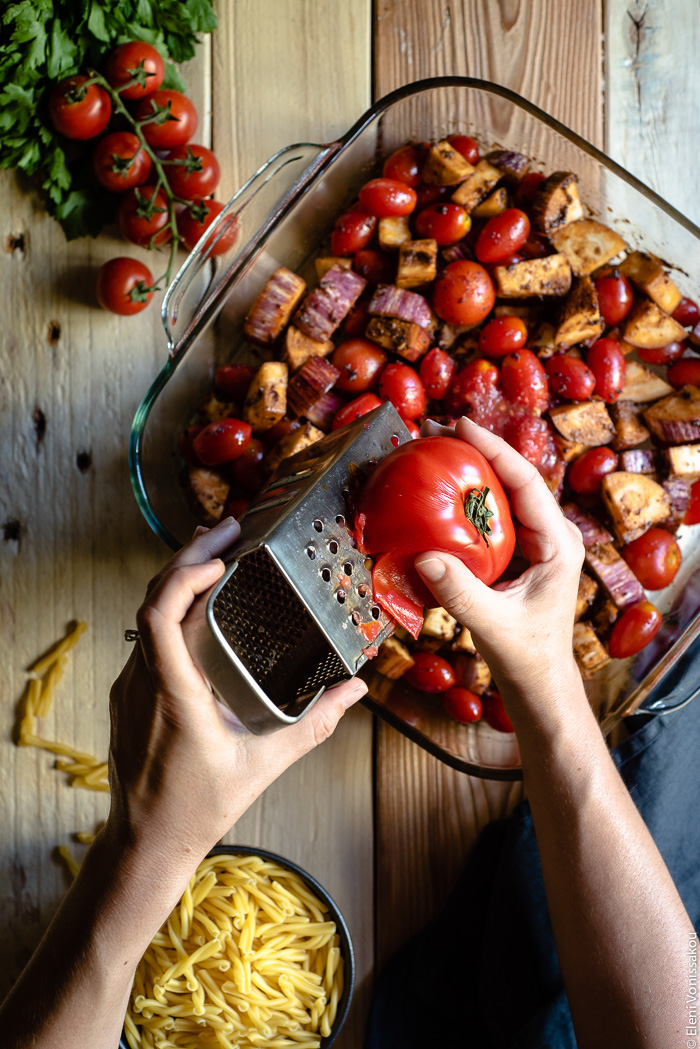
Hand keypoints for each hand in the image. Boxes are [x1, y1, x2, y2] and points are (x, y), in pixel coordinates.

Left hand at [107, 518, 366, 875]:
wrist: (144, 844)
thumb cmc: (197, 809)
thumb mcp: (263, 765)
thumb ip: (313, 726)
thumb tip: (353, 691)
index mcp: (173, 694)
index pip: (159, 616)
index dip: (183, 576)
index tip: (219, 557)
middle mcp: (142, 682)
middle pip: (152, 601)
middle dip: (187, 558)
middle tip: (227, 529)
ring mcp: (130, 687)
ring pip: (146, 616)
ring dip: (178, 580)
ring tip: (216, 554)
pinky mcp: (130, 694)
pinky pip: (147, 637)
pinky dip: (173, 608)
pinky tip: (201, 604)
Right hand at [414, 418, 584, 725]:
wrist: (538, 682)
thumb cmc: (527, 658)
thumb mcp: (492, 625)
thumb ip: (460, 593)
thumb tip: (424, 557)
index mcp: (560, 544)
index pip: (527, 482)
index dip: (496, 450)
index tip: (463, 427)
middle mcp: (553, 536)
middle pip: (516, 479)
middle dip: (479, 452)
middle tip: (437, 433)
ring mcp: (539, 544)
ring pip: (505, 495)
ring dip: (474, 472)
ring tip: (438, 452)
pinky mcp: (522, 553)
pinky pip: (495, 516)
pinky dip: (470, 500)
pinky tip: (444, 492)